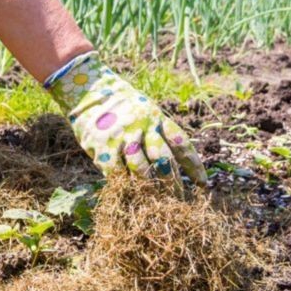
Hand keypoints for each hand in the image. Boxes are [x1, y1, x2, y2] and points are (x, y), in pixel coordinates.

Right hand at [46, 53, 206, 184]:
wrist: (87, 89)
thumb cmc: (120, 103)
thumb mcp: (145, 109)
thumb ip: (157, 131)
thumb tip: (175, 162)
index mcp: (156, 117)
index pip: (181, 143)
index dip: (194, 165)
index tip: (202, 184)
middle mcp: (142, 126)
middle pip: (163, 159)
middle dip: (172, 182)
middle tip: (178, 199)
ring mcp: (122, 136)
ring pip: (141, 169)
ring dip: (149, 187)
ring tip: (155, 200)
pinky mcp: (103, 146)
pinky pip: (116, 172)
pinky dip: (124, 184)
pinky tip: (129, 192)